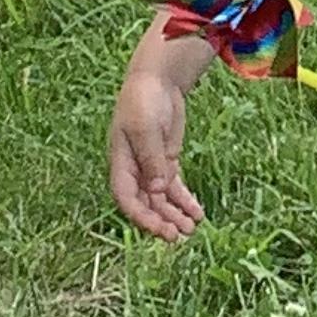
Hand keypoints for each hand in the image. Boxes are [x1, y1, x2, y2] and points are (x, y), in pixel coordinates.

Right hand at [109, 50, 205, 238]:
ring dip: (174, 214)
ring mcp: (151, 166)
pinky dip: (184, 200)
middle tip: (178, 236)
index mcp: (121, 162)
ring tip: (191, 229)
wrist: (157, 80)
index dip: (140, 216)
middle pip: (145, 203)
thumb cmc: (144, 100)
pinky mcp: (167, 161)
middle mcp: (134, 169)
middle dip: (161, 221)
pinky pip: (174, 187)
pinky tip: (196, 212)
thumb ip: (152, 159)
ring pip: (161, 199)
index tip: (158, 228)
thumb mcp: (146, 127)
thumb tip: (157, 190)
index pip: (126, 197)